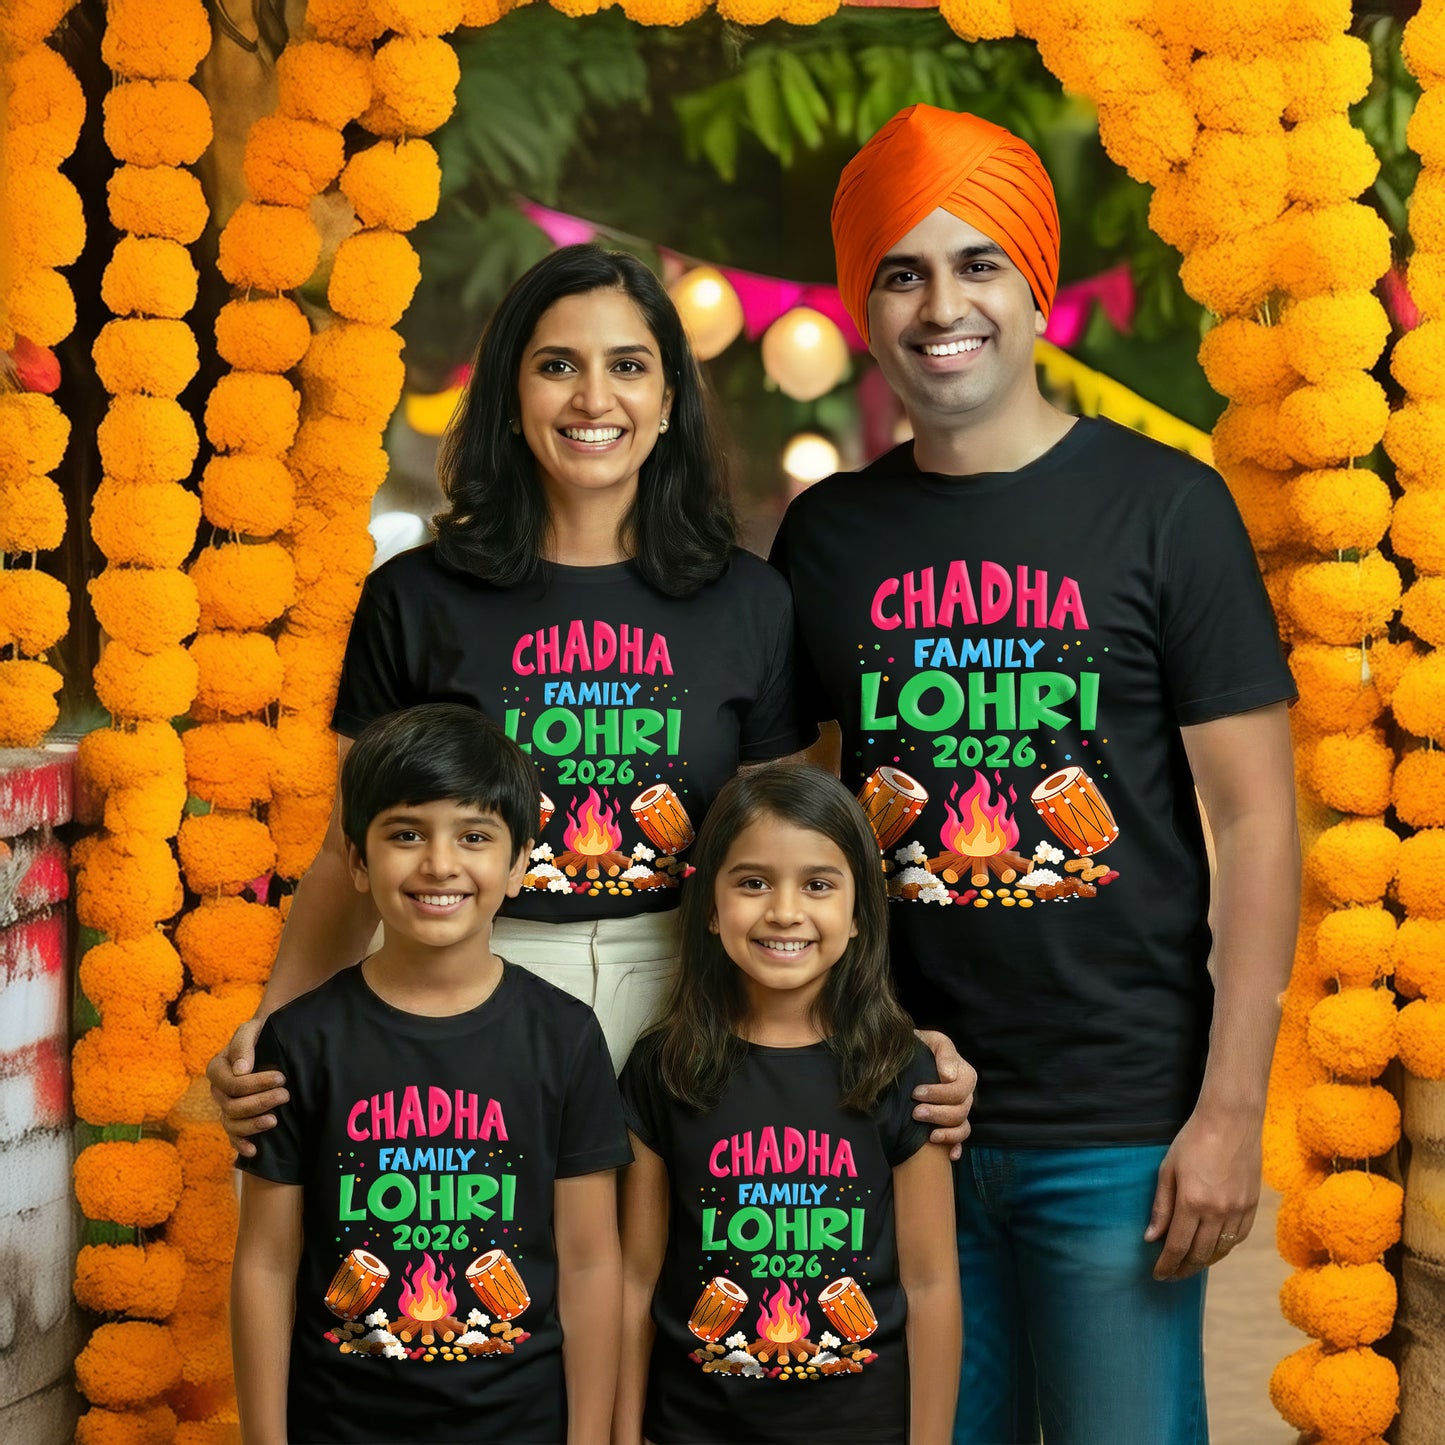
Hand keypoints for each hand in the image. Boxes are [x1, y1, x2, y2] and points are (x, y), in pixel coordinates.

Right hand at [207, 1017, 286, 1157]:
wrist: (268, 1041)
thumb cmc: (259, 1033)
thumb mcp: (251, 1030)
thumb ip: (243, 1045)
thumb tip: (240, 1070)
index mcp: (217, 1069)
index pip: (233, 1084)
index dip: (256, 1084)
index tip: (281, 1078)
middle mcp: (218, 1091)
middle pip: (232, 1106)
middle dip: (260, 1102)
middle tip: (285, 1095)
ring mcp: (226, 1107)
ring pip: (232, 1124)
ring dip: (253, 1125)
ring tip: (275, 1120)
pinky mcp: (236, 1118)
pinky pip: (232, 1137)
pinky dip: (241, 1145)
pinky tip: (255, 1150)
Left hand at [913, 1030, 976, 1160]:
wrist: (908, 1058)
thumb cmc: (920, 1047)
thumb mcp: (932, 1041)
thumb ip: (943, 1053)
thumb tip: (948, 1076)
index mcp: (963, 1072)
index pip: (959, 1089)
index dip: (938, 1093)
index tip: (915, 1092)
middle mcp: (965, 1093)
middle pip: (961, 1110)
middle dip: (938, 1114)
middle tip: (915, 1113)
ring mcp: (960, 1109)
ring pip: (962, 1127)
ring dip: (947, 1133)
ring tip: (928, 1135)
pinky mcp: (952, 1123)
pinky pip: (961, 1139)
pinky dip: (956, 1147)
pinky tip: (950, 1155)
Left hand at [1145, 1103, 1261, 1280]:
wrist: (1231, 1121)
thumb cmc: (1193, 1140)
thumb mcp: (1168, 1169)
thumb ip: (1161, 1207)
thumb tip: (1151, 1238)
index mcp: (1192, 1202)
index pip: (1177, 1246)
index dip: (1167, 1265)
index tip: (1158, 1275)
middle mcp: (1218, 1211)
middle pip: (1200, 1254)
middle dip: (1183, 1268)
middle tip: (1172, 1275)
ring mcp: (1238, 1210)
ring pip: (1221, 1250)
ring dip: (1203, 1262)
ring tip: (1189, 1265)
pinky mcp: (1253, 1206)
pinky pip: (1238, 1238)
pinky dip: (1224, 1248)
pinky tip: (1213, 1248)